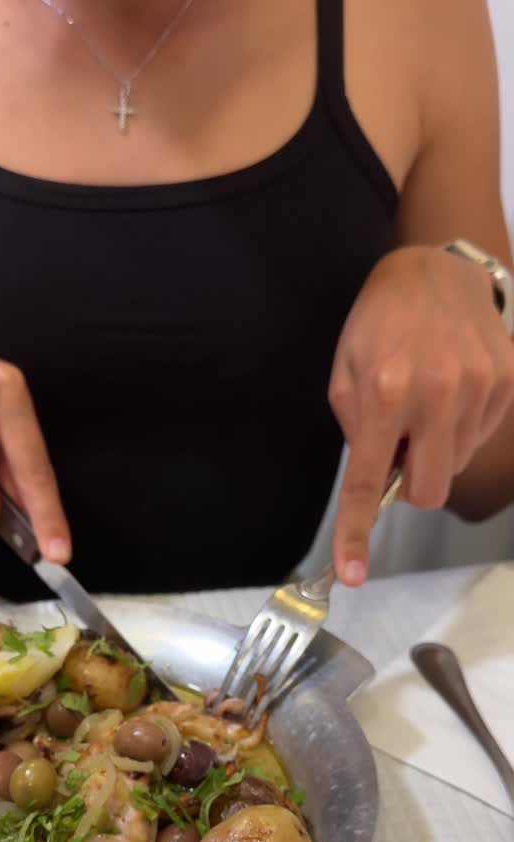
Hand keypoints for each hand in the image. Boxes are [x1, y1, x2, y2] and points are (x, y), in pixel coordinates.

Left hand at [329, 246, 513, 584]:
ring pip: (454, 467)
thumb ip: (356, 430)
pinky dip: (460, 429)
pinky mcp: (506, 382)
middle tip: (400, 449)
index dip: (357, 533)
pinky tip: (450, 392)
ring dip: (436, 451)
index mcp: (383, 393)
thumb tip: (376, 481)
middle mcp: (436, 394)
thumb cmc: (379, 322)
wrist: (435, 268)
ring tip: (425, 406)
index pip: (366, 481)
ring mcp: (478, 388)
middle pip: (428, 491)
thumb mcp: (344, 371)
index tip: (352, 573)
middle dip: (411, 484)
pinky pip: (479, 438)